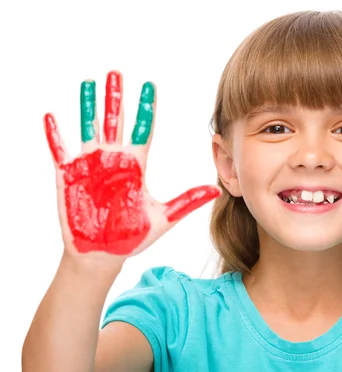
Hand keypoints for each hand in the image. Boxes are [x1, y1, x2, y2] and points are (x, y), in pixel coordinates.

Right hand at [45, 70, 220, 261]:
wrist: (104, 254)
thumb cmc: (132, 236)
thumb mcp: (163, 218)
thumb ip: (187, 201)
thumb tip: (216, 190)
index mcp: (135, 166)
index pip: (143, 130)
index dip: (146, 108)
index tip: (151, 86)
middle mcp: (113, 160)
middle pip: (115, 122)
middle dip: (117, 98)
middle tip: (118, 72)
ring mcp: (90, 166)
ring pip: (89, 128)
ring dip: (89, 106)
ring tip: (90, 83)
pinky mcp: (69, 177)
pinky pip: (59, 151)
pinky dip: (55, 134)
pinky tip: (51, 116)